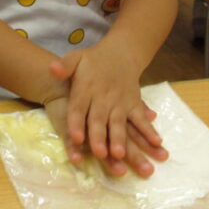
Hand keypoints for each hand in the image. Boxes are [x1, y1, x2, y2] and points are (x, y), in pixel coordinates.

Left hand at [49, 43, 167, 176]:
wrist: (121, 53)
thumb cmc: (93, 61)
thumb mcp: (76, 58)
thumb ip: (64, 66)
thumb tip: (51, 68)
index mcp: (85, 89)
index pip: (79, 108)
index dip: (76, 123)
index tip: (75, 138)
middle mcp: (103, 98)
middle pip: (99, 120)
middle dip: (99, 137)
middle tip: (99, 154)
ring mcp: (120, 102)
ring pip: (119, 123)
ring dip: (120, 139)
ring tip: (120, 154)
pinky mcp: (134, 104)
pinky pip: (141, 119)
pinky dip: (149, 130)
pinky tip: (156, 143)